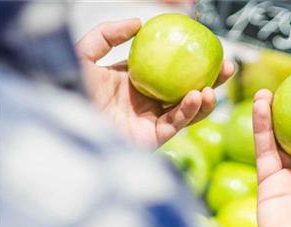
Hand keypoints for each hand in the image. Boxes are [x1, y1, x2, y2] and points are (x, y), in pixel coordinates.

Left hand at [76, 19, 233, 148]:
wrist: (63, 122)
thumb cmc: (68, 88)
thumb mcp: (85, 54)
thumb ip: (108, 34)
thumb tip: (138, 22)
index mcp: (136, 82)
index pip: (170, 70)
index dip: (190, 60)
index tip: (207, 47)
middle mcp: (147, 102)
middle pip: (186, 89)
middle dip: (210, 80)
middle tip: (227, 66)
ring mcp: (151, 120)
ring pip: (188, 110)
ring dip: (206, 99)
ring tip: (216, 85)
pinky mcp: (152, 138)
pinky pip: (177, 123)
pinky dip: (189, 110)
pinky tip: (198, 95)